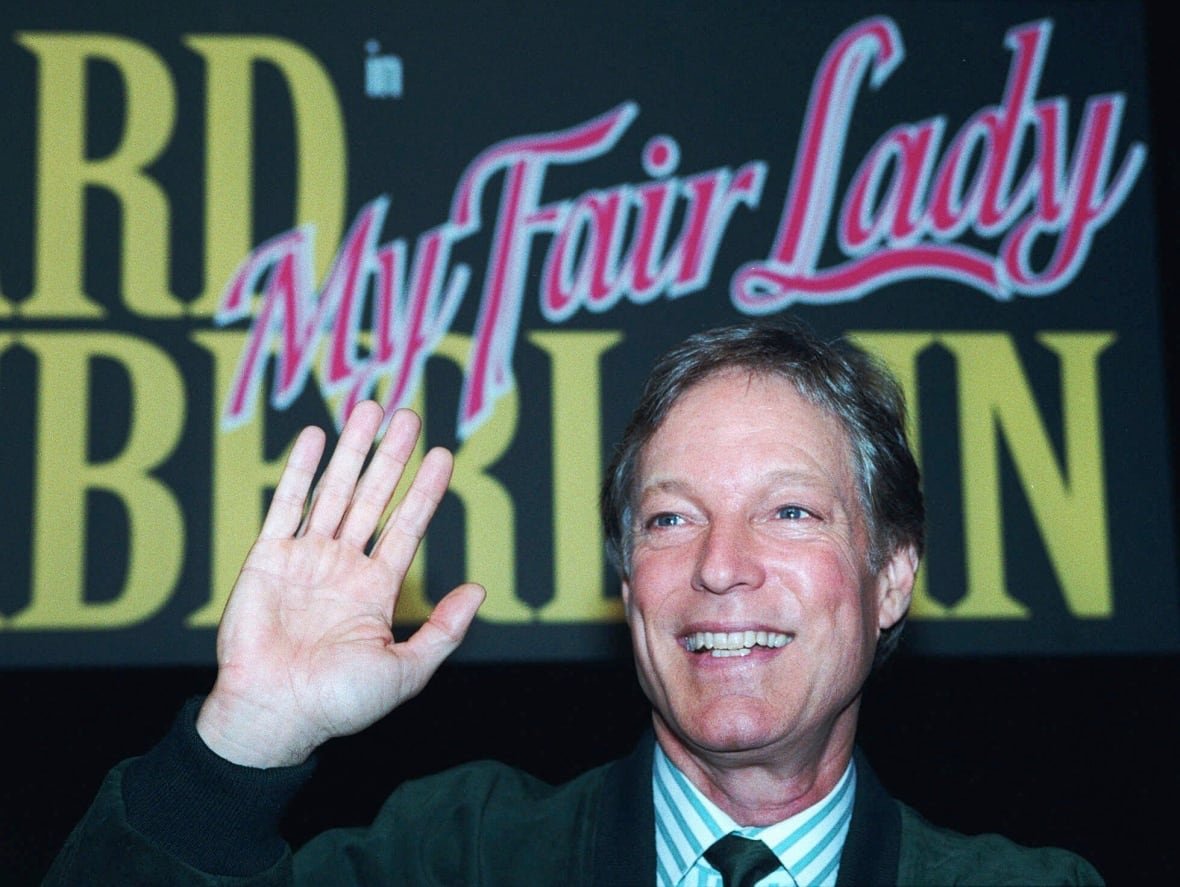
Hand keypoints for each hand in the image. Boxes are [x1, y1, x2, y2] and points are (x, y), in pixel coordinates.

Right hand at [196, 402, 484, 766]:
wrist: (274, 715)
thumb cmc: (339, 703)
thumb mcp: (407, 671)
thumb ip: (444, 631)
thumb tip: (479, 590)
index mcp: (375, 589)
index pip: (407, 526)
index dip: (425, 490)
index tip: (443, 454)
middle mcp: (343, 566)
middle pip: (373, 497)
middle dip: (391, 456)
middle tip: (408, 415)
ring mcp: (306, 558)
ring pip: (334, 491)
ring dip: (352, 450)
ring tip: (370, 408)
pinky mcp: (267, 557)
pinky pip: (286, 504)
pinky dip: (300, 469)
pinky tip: (315, 436)